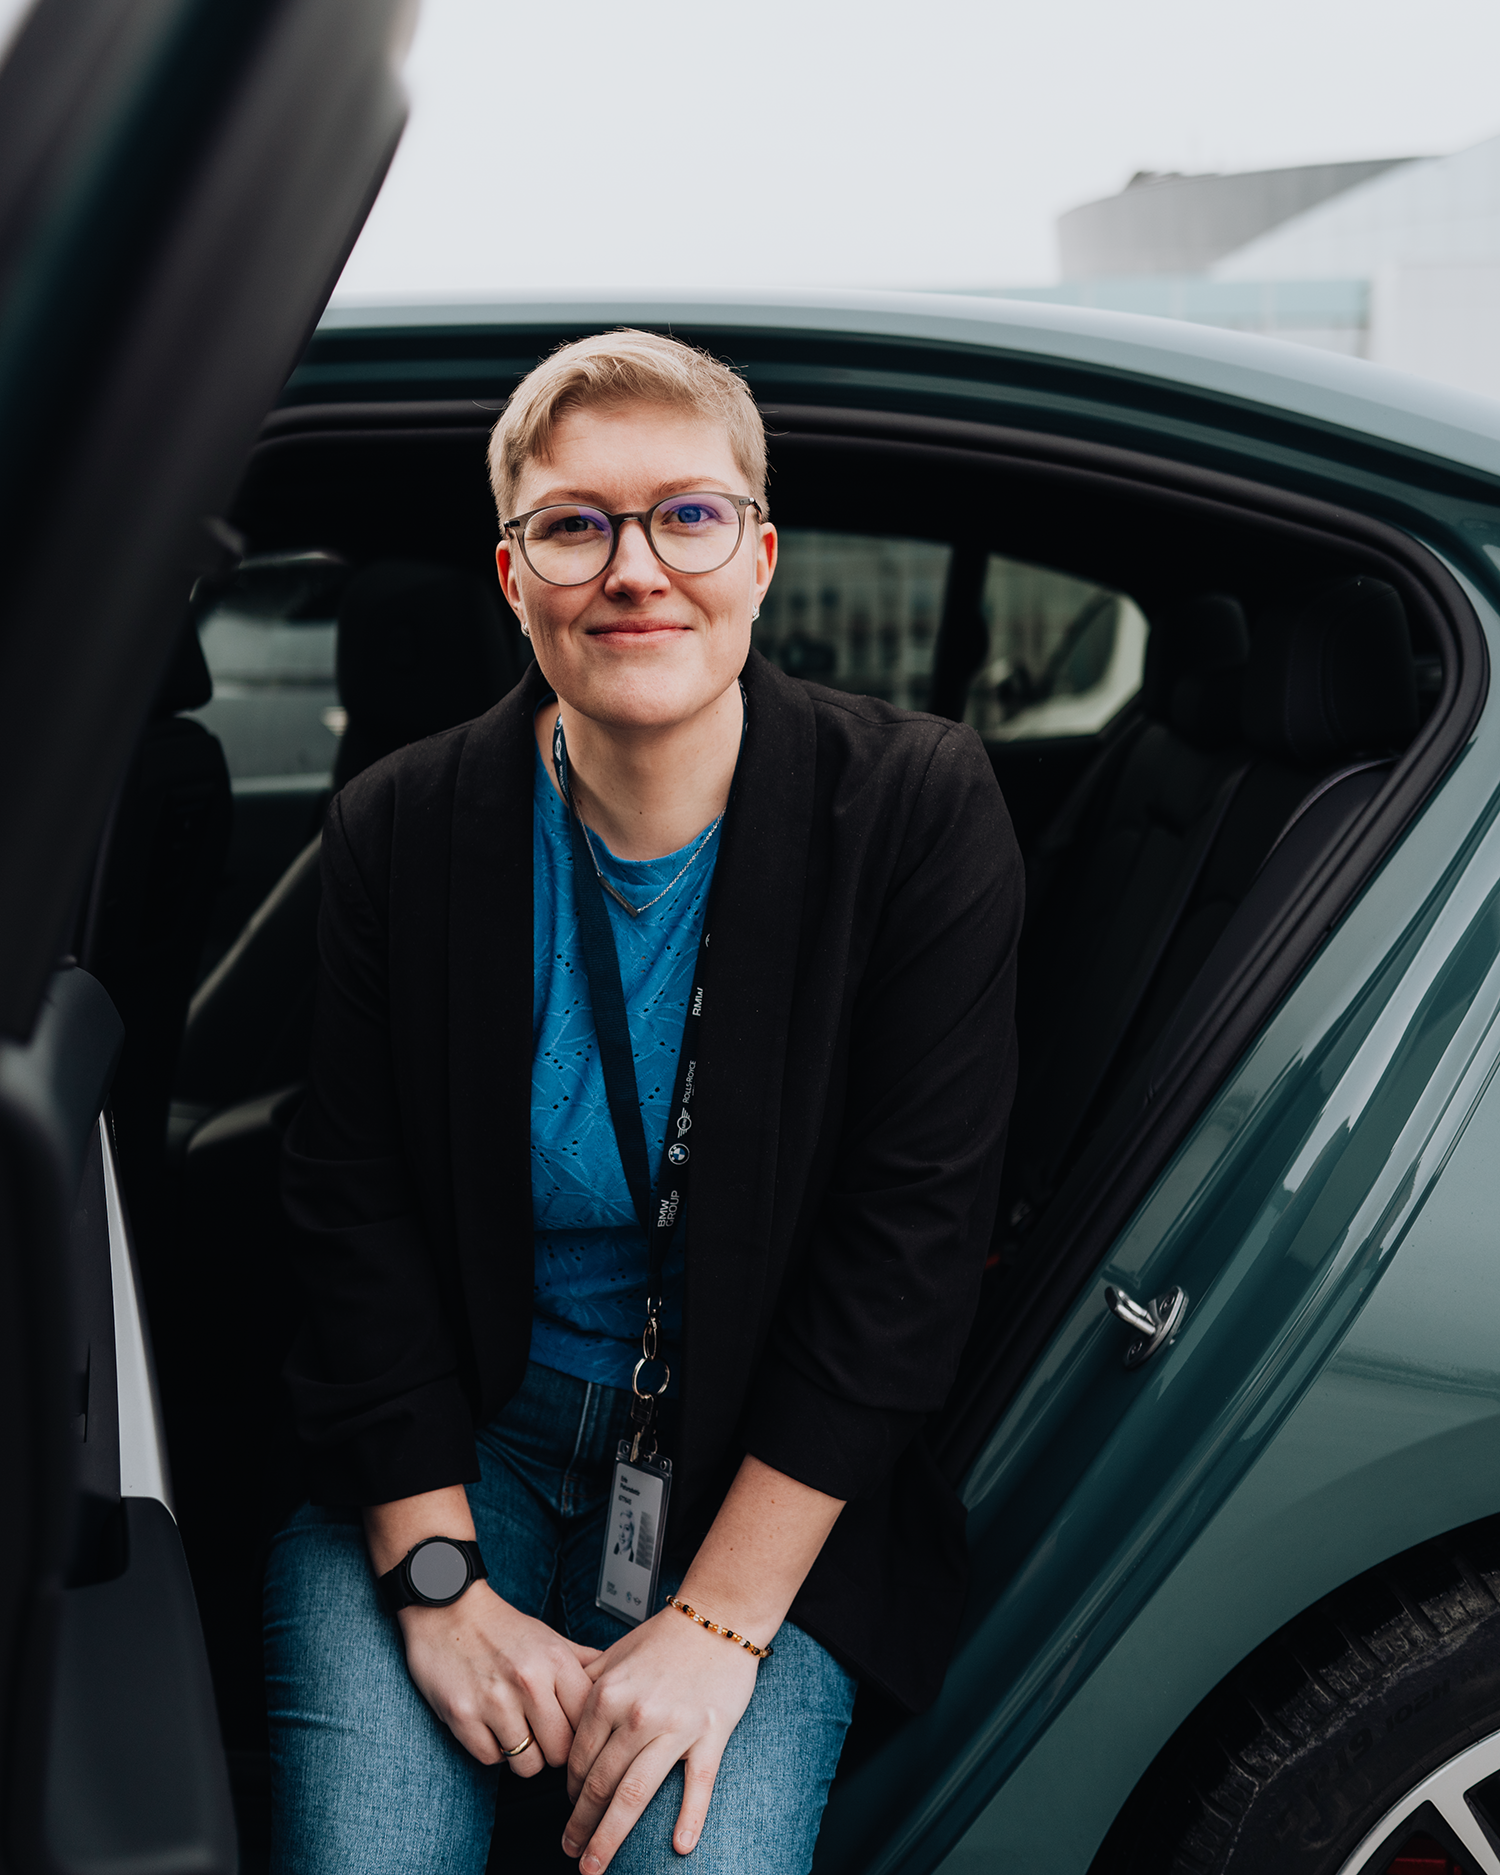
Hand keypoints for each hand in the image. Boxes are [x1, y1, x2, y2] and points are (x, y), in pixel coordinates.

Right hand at [398, 1580, 601, 1773]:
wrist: (448, 1608)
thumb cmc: (502, 1627)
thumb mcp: (551, 1638)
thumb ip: (585, 1663)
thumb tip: (621, 1682)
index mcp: (556, 1661)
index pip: (588, 1724)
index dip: (582, 1735)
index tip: (572, 1734)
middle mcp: (529, 1681)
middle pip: (560, 1752)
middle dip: (553, 1752)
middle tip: (543, 1738)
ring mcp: (494, 1700)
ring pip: (526, 1764)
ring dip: (522, 1756)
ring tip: (516, 1732)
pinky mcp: (462, 1716)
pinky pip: (490, 1759)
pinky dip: (491, 1750)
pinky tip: (489, 1727)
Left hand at [561, 1606, 760, 1870]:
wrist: (717, 1617)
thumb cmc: (665, 1637)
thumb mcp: (613, 1655)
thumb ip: (584, 1686)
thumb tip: (558, 1718)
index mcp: (608, 1695)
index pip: (580, 1760)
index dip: (570, 1793)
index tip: (568, 1811)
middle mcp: (636, 1715)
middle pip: (600, 1786)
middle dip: (580, 1825)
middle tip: (570, 1852)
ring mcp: (675, 1728)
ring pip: (635, 1795)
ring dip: (610, 1836)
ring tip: (595, 1864)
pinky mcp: (711, 1735)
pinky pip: (698, 1784)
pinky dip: (689, 1818)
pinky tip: (679, 1846)